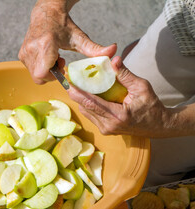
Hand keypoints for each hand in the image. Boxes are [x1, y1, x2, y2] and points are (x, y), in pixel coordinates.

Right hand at [18, 0, 116, 84]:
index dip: (54, 75)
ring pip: (35, 74)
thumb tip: (113, 51)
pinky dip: (40, 66)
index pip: (43, 74)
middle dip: (51, 75)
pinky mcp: (21, 53)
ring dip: (46, 70)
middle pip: (40, 77)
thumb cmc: (63, 26)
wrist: (46, 13)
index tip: (62, 65)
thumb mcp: (80, 38)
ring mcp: (25, 51)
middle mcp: (32, 49)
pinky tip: (47, 56)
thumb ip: (96, 49)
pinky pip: (30, 69)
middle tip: (60, 62)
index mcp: (46, 45)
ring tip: (53, 57)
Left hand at [67, 56, 182, 137]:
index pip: (90, 103)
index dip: (76, 92)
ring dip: (82, 99)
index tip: (68, 82)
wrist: (159, 126)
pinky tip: (90, 94)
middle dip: (76, 93)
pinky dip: (89, 104)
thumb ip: (125, 74)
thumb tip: (113, 60)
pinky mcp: (105, 130)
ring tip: (80, 84)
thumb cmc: (152, 106)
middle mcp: (108, 125)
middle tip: (72, 79)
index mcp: (117, 116)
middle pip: (84, 107)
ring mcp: (106, 129)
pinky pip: (91, 115)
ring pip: (86, 111)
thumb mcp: (142, 87)